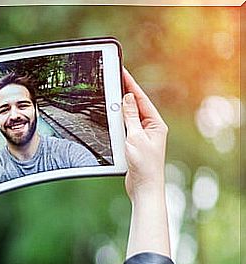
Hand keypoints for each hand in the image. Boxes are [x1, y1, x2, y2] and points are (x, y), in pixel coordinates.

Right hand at [122, 68, 167, 201]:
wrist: (144, 187)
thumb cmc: (144, 165)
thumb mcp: (135, 137)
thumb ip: (130, 117)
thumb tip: (128, 98)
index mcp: (156, 124)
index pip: (141, 100)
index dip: (131, 85)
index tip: (123, 72)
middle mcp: (151, 128)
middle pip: (136, 106)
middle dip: (125, 92)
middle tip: (115, 78)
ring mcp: (143, 136)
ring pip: (130, 116)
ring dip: (121, 107)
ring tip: (111, 93)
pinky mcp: (135, 144)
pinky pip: (126, 127)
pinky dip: (118, 120)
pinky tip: (111, 116)